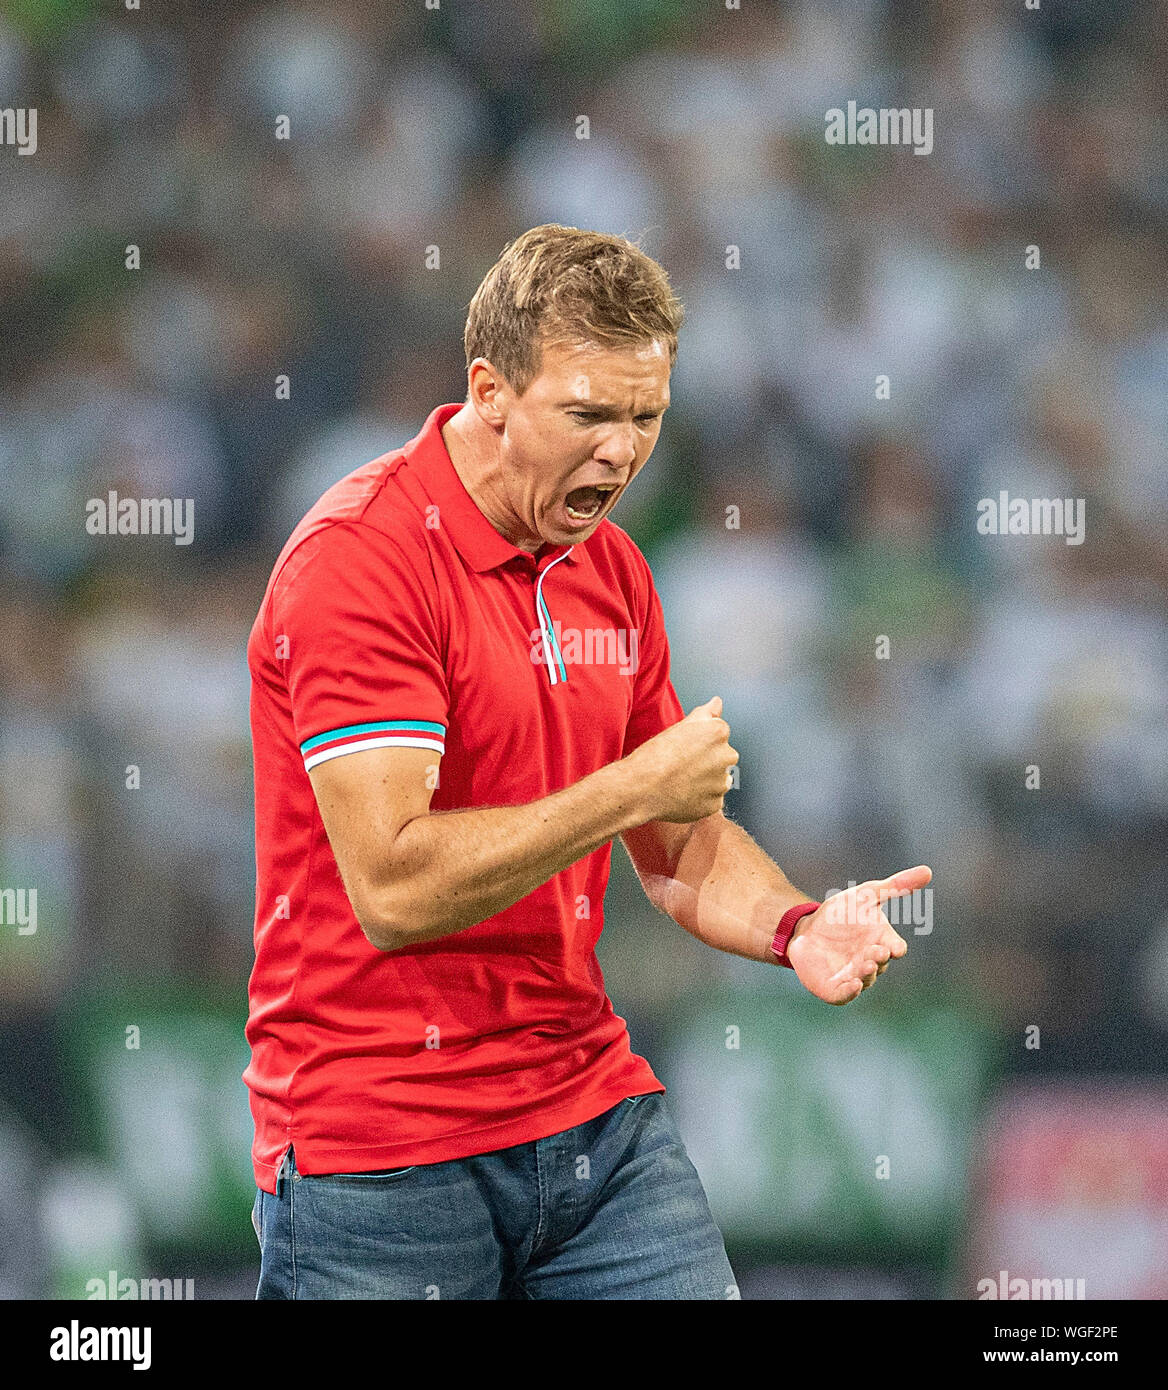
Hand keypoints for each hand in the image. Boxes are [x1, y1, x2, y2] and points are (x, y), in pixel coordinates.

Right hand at [625, 696, 738, 823]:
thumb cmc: (656, 754)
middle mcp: (726, 756)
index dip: (699, 742)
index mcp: (719, 732)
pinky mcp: (715, 805)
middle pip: (722, 758)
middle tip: (681, 766)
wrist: (641, 787)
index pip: (719, 734)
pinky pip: (711, 801)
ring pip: (718, 781)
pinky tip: (681, 796)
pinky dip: (700, 801)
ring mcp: (721, 783)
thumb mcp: (681, 726)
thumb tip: (718, 701)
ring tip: (680, 782)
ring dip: (706, 782)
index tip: (683, 748)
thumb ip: (706, 713)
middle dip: (708, 762)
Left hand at [785, 865, 931, 1004]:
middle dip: (878, 959)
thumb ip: (894, 886)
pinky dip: (850, 992)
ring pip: (865, 979)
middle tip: (875, 952)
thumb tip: (928, 870)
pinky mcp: (835, 988)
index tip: (895, 947)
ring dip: (866, 974)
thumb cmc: (841, 913)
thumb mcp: (866, 895)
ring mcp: (854, 976)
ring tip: (864, 965)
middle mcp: (871, 961)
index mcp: (882, 941)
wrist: (806, 929)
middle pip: (880, 964)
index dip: (896, 948)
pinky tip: (852, 985)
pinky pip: (845, 995)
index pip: (895, 947)